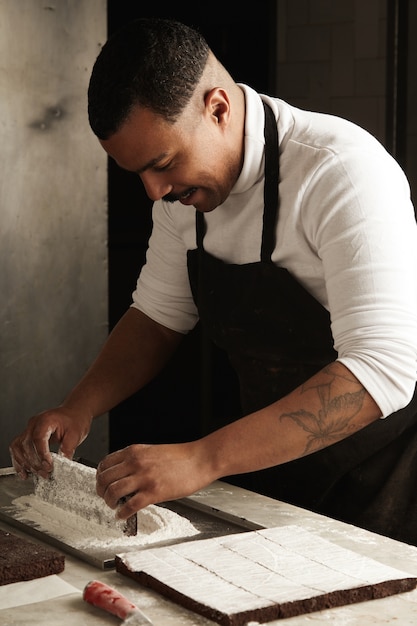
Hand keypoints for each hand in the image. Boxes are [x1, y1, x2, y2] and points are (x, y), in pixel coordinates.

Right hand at [9, 407, 91, 478]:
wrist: (74, 412)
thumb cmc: (75, 419)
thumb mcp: (76, 434)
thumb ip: (68, 449)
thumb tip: (63, 464)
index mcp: (46, 420)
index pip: (38, 438)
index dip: (41, 454)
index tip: (48, 466)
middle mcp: (34, 423)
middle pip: (26, 445)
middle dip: (35, 462)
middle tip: (46, 473)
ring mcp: (29, 429)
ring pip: (18, 448)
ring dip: (26, 464)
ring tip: (38, 473)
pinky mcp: (27, 436)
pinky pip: (17, 449)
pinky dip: (19, 462)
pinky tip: (25, 472)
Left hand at [96, 442, 211, 518]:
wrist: (200, 459)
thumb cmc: (181, 456)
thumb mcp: (152, 451)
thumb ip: (136, 460)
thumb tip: (123, 474)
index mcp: (134, 451)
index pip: (105, 464)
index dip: (100, 477)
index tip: (103, 484)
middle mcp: (135, 463)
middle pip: (105, 479)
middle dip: (101, 491)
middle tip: (106, 498)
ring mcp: (144, 478)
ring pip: (113, 492)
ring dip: (109, 502)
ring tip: (114, 506)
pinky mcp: (154, 492)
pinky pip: (129, 506)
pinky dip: (122, 513)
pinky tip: (123, 515)